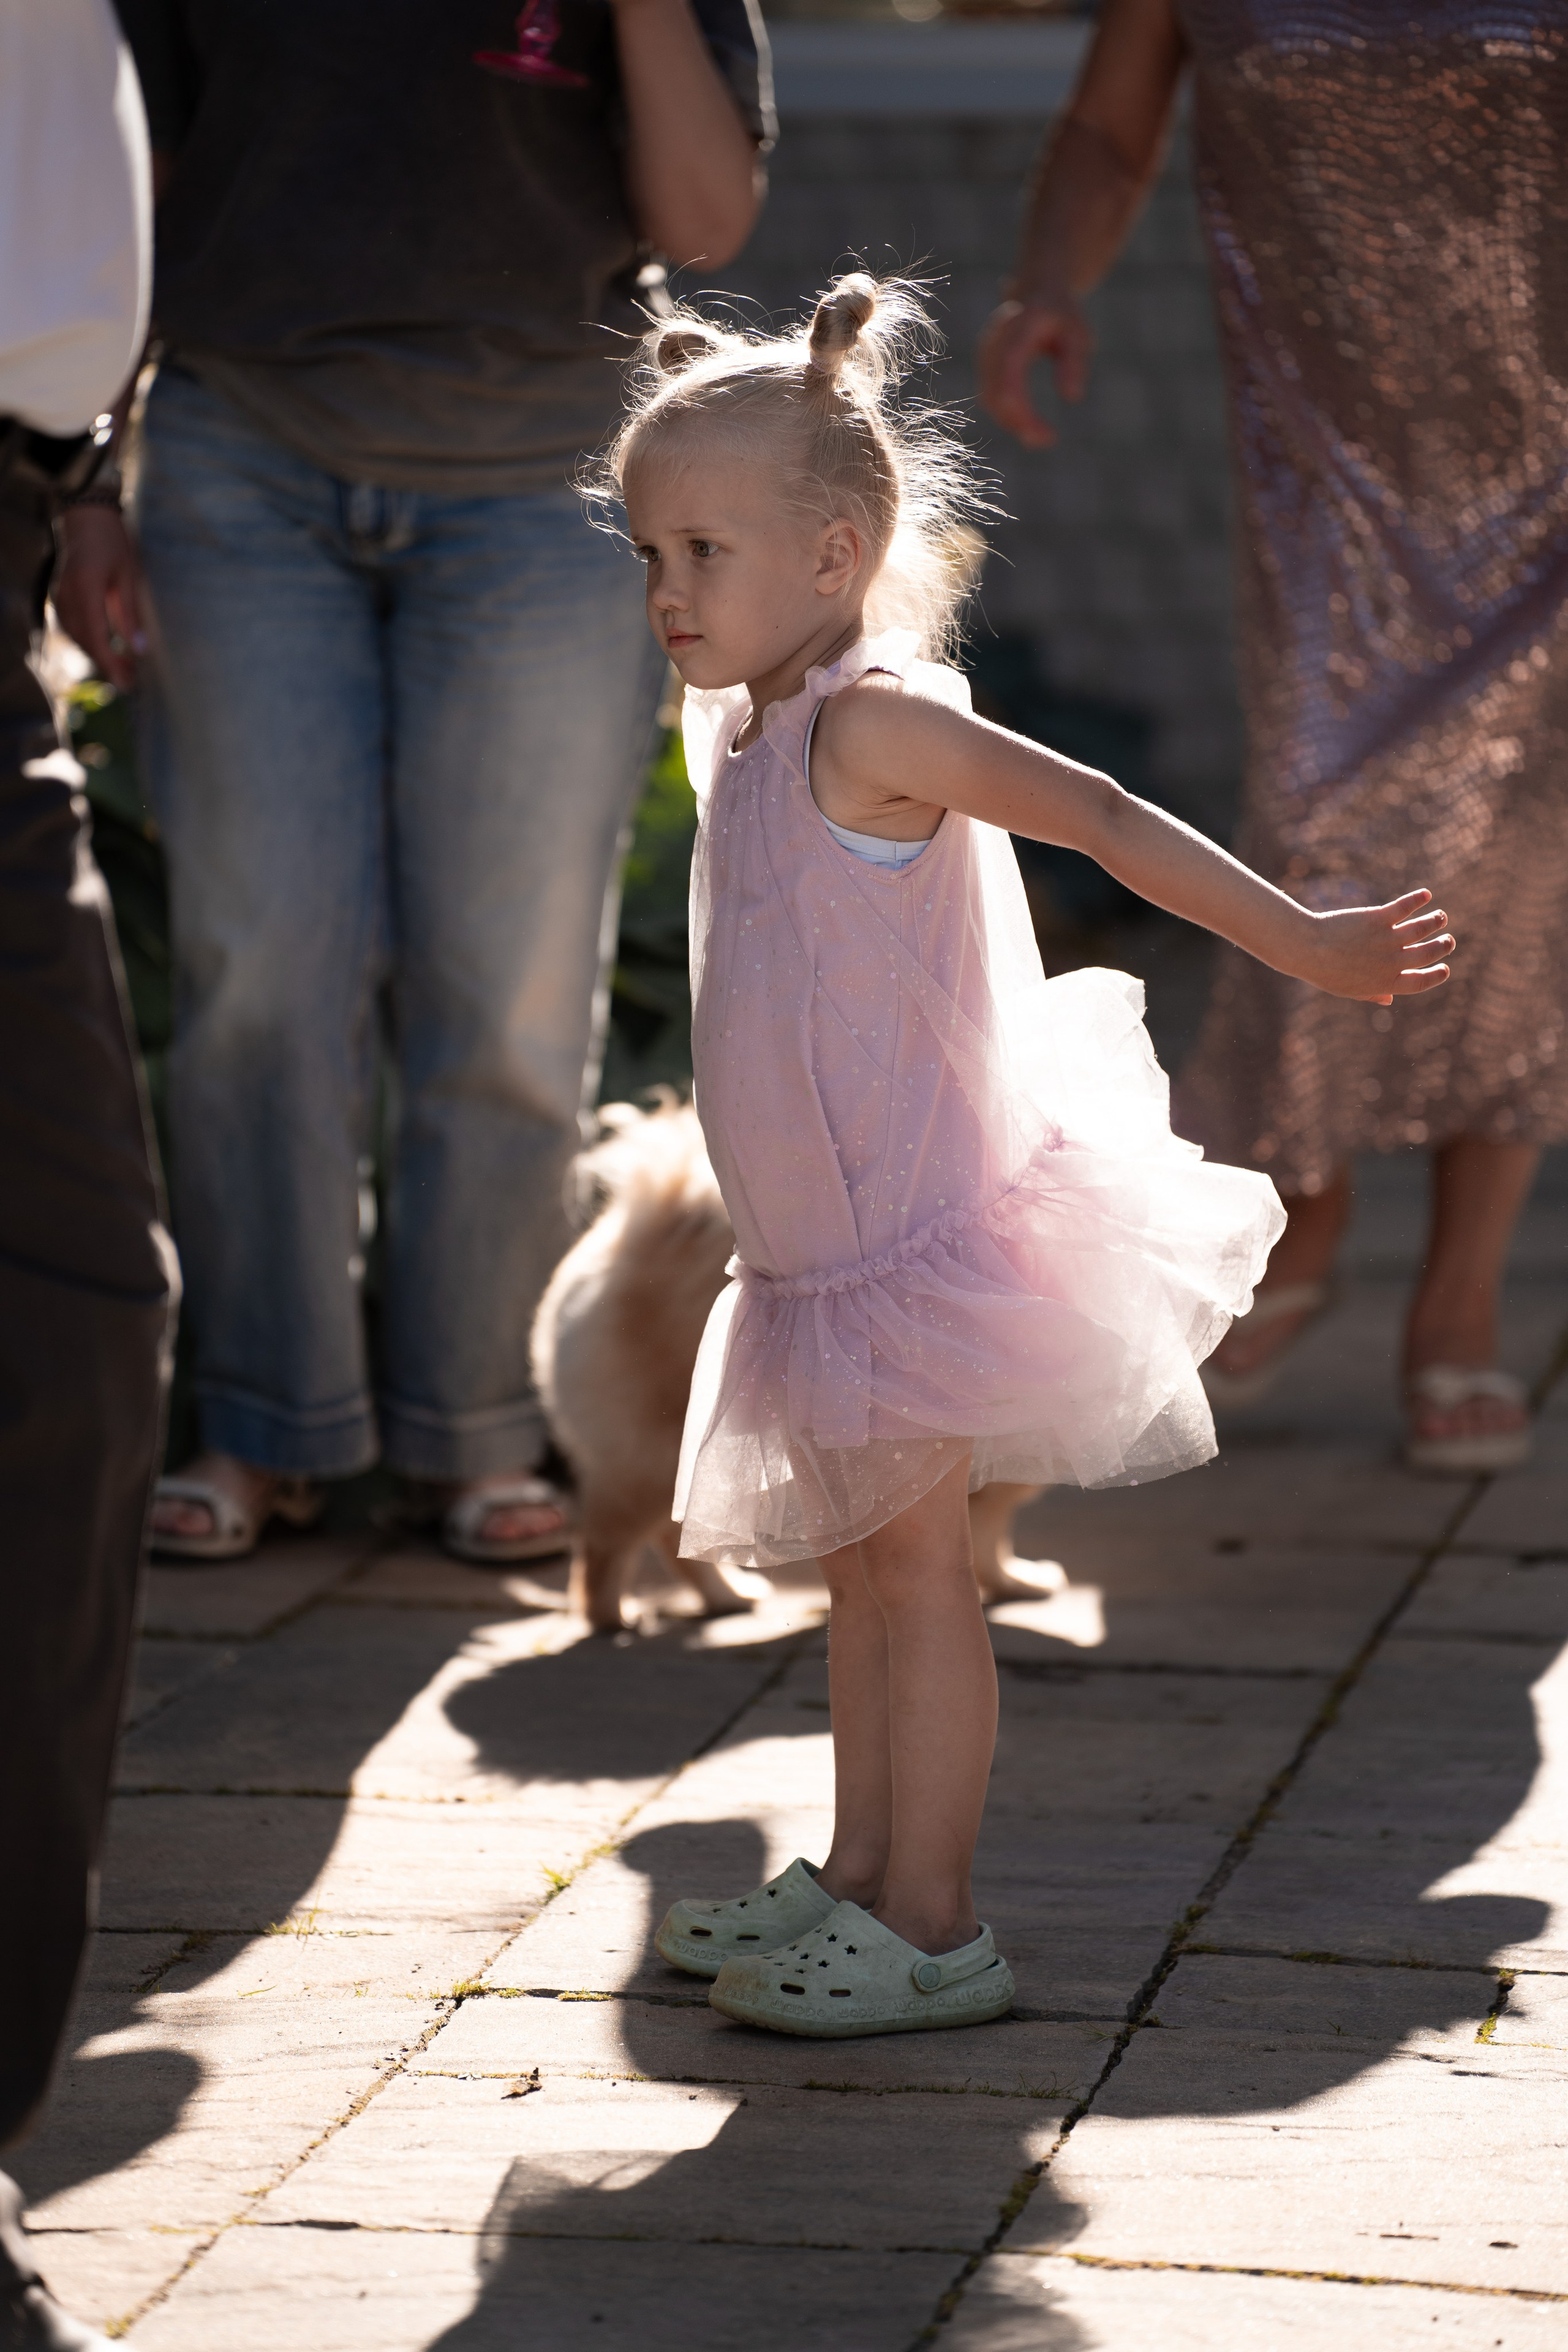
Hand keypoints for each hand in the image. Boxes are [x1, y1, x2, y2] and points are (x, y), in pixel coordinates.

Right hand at [51, 504, 147, 689]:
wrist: (86, 518)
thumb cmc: (113, 542)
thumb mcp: (129, 576)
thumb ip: (130, 615)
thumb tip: (139, 650)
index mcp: (86, 588)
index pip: (96, 637)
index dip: (111, 663)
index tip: (127, 683)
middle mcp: (67, 596)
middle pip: (85, 642)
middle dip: (108, 664)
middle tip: (132, 681)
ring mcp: (59, 597)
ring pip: (77, 638)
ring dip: (99, 655)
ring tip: (125, 668)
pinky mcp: (59, 597)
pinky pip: (72, 628)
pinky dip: (89, 642)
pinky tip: (108, 649)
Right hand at [978, 293, 1092, 448]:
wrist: (1037, 291)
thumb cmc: (1061, 315)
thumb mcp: (1078, 334)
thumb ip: (1074, 363)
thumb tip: (1072, 397)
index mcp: (1017, 328)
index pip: (1009, 374)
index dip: (1021, 408)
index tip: (1045, 433)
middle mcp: (994, 342)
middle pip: (996, 393)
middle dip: (1018, 422)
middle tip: (1046, 440)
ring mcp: (985, 354)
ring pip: (990, 399)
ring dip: (1013, 423)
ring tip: (1042, 437)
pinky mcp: (984, 367)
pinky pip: (990, 398)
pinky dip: (1007, 415)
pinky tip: (1029, 426)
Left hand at [1303, 890, 1453, 1004]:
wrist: (1306, 949)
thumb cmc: (1324, 971)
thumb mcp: (1348, 989)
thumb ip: (1372, 994)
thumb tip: (1388, 999)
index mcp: (1386, 983)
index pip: (1421, 982)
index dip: (1437, 976)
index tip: (1445, 969)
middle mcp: (1392, 962)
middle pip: (1428, 954)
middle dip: (1443, 947)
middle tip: (1449, 941)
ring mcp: (1388, 939)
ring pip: (1423, 928)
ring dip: (1436, 921)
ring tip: (1441, 917)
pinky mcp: (1379, 918)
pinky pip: (1405, 906)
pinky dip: (1418, 899)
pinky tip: (1425, 894)